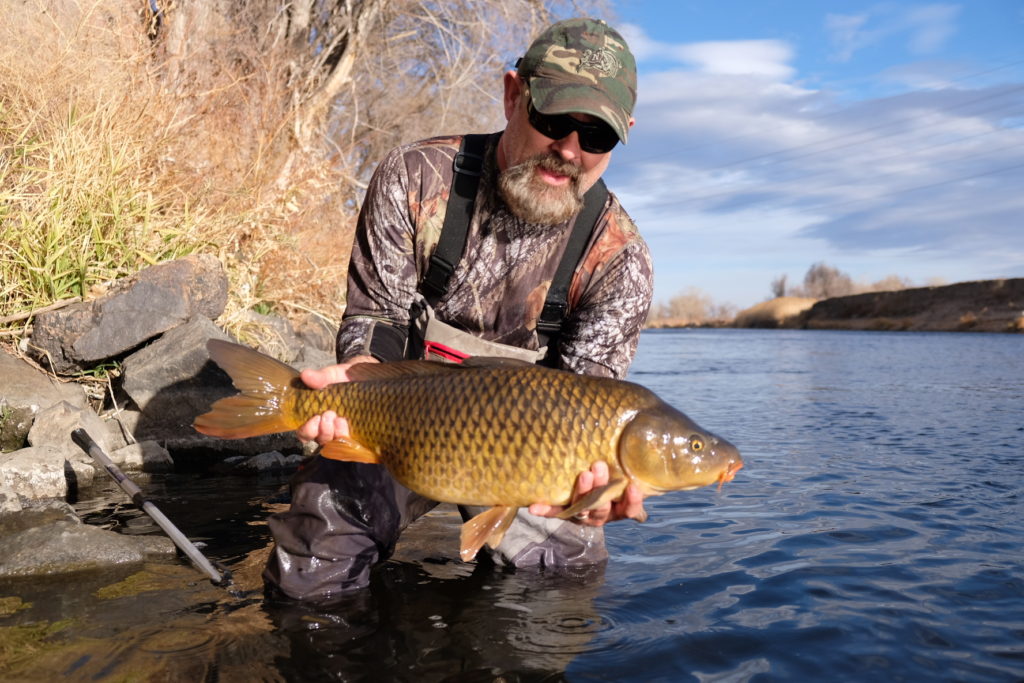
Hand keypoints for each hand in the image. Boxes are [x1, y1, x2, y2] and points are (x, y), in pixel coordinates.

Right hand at [296, 355, 376, 445]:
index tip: (315, 418)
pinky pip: (354, 444)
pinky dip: (351, 438)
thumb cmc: (350, 376)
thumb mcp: (337, 374)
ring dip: (336, 434)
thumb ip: (322, 377)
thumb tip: (305, 375)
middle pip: (321, 441)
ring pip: (336, 444)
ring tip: (341, 420)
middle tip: (329, 415)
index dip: (307, 431)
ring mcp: (346, 431)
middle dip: (323, 432)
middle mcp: (331, 427)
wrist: (372, 374)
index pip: (306, 433)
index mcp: (319, 416)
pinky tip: (351, 425)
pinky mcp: (362, 434)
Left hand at [528, 461, 645, 526]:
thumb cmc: (612, 480)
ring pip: (581, 507)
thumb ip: (630, 468)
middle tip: (599, 466)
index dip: (631, 500)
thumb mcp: (623, 476)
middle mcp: (600, 515)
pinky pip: (555, 511)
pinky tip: (534, 507)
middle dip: (601, 487)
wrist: (591, 490)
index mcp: (617, 510)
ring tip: (583, 475)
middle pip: (601, 506)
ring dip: (581, 492)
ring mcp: (581, 515)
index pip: (628, 509)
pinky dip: (545, 510)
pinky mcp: (564, 512)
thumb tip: (650, 445)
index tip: (632, 486)